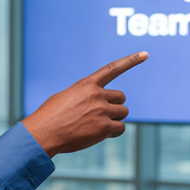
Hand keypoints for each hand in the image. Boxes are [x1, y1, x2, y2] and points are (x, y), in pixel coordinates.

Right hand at [21, 52, 147, 156]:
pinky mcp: (104, 127)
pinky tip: (99, 135)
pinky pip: (120, 128)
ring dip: (114, 119)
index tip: (145, 54)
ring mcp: (102, 111)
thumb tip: (100, 105)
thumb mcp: (65, 97)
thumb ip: (85, 96)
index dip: (131, 61)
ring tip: (96, 125)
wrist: (43, 134)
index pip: (113, 69)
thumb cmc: (50, 117)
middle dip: (114, 106)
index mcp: (86, 84)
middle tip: (100, 115)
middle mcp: (96, 95)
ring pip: (122, 112)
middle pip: (121, 98)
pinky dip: (113, 132)